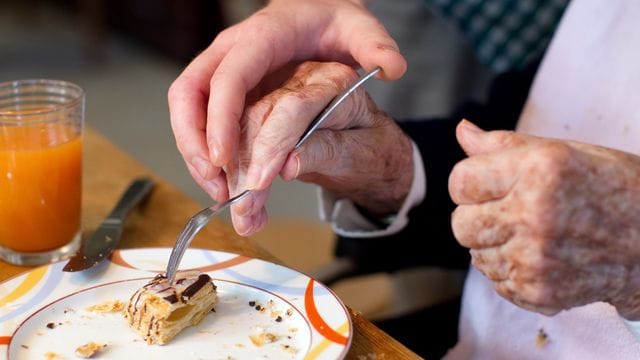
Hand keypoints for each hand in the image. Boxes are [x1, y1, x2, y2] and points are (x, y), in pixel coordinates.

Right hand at [168, 0, 406, 206]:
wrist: (315, 12)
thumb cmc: (332, 21)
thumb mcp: (358, 28)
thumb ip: (375, 46)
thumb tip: (393, 68)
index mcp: (262, 37)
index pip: (229, 78)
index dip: (219, 120)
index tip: (223, 159)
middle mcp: (232, 51)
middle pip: (190, 95)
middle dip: (195, 144)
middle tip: (217, 186)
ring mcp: (222, 68)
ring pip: (187, 110)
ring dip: (195, 154)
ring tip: (221, 193)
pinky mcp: (221, 87)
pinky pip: (199, 118)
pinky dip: (206, 150)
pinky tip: (225, 181)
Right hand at [224, 61, 412, 235]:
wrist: (368, 147)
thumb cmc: (372, 148)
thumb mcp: (363, 152)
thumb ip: (329, 151)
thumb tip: (289, 164)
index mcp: (333, 79)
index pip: (292, 106)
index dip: (270, 145)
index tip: (258, 183)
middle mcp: (298, 76)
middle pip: (253, 113)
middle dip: (241, 166)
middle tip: (244, 209)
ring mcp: (274, 88)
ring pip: (231, 124)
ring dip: (227, 171)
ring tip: (242, 214)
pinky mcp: (256, 105)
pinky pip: (226, 132)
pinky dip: (224, 168)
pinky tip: (232, 197)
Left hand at [449, 120, 639, 318]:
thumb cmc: (612, 187)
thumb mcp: (563, 152)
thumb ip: (504, 145)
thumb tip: (462, 131)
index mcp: (537, 170)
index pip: (460, 182)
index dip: (471, 183)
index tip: (491, 185)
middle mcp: (533, 215)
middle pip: (461, 224)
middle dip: (478, 217)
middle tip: (512, 211)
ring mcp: (535, 258)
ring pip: (476, 256)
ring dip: (496, 246)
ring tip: (534, 235)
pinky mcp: (540, 291)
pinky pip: (497, 283)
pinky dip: (513, 272)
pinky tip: (543, 257)